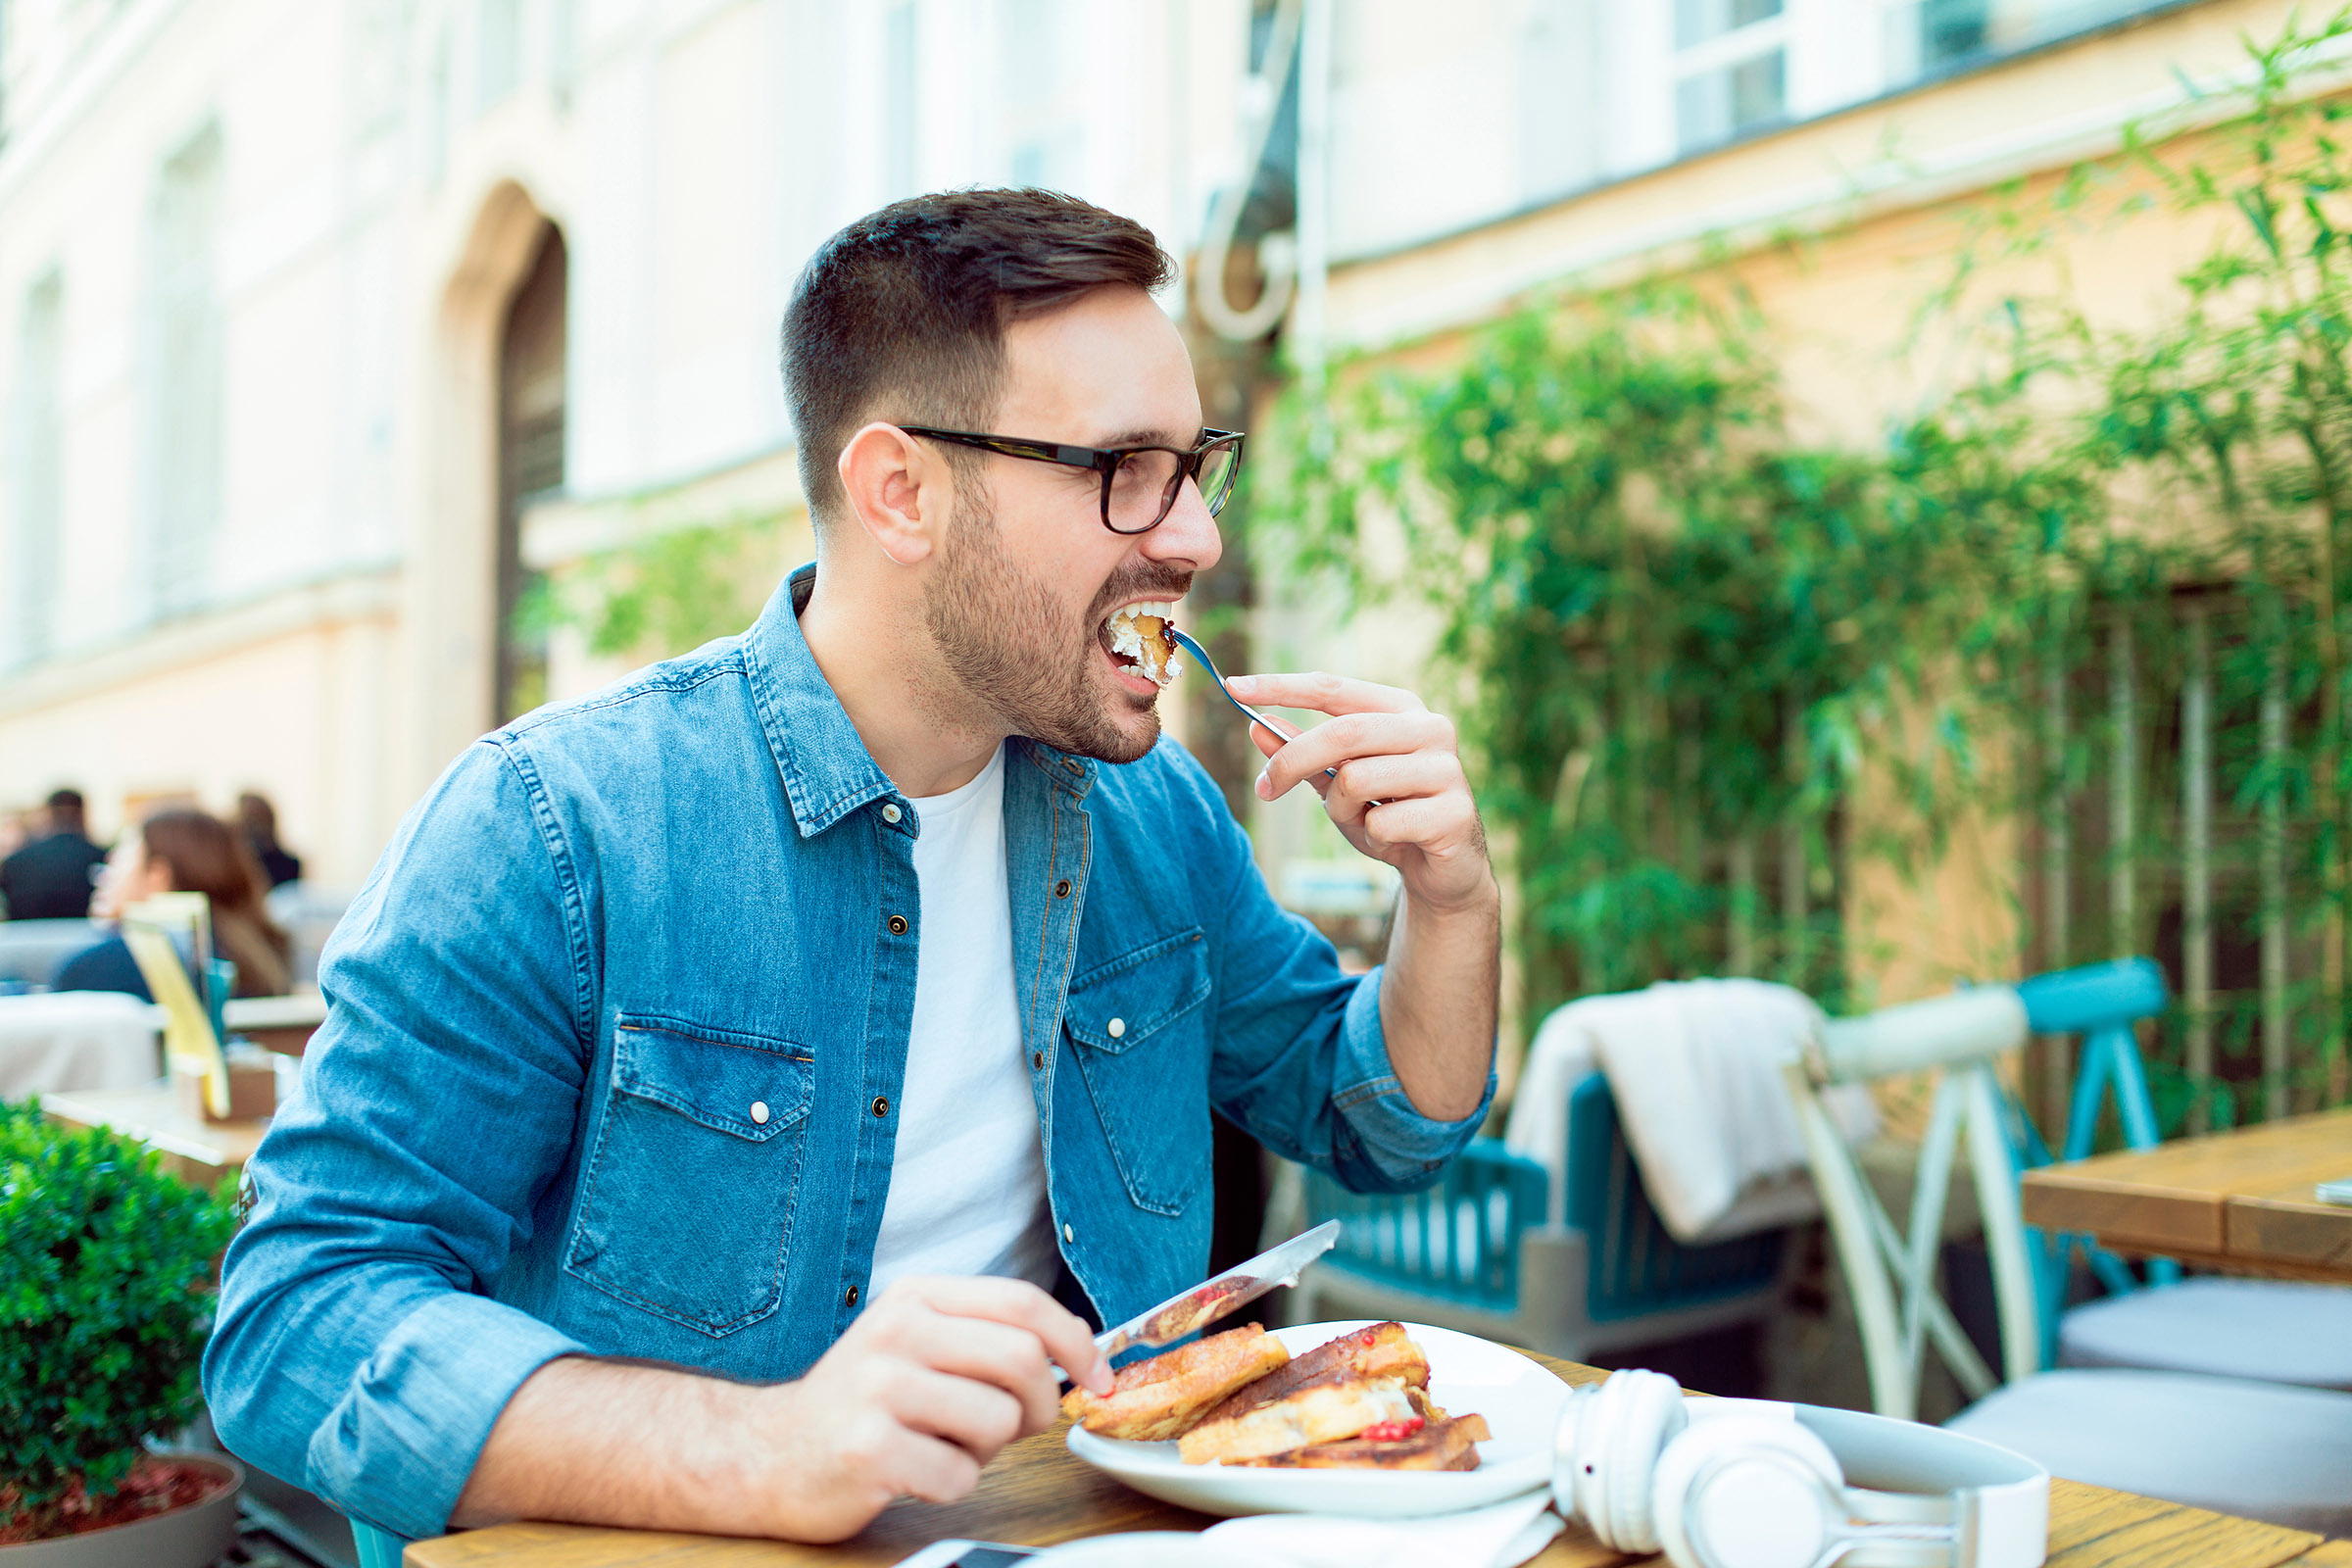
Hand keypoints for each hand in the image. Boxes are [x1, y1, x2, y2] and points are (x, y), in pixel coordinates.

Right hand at [750, 1276, 1110, 1540]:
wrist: (767, 1453)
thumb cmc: (861, 1405)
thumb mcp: (918, 1345)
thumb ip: (987, 1339)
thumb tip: (1076, 1359)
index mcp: (918, 1298)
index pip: (1023, 1303)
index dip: (1075, 1342)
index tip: (1097, 1377)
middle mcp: (897, 1332)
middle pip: (1021, 1359)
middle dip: (1037, 1406)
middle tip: (1014, 1427)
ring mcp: (878, 1389)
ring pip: (998, 1421)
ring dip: (986, 1449)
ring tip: (943, 1444)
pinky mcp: (868, 1449)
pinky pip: (959, 1475)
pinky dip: (950, 1485)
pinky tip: (915, 1472)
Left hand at [1227, 672, 1491, 913]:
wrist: (1442, 870)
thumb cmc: (1388, 816)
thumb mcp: (1337, 783)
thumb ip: (1302, 752)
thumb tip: (1256, 726)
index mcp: (1401, 709)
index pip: (1333, 686)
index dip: (1281, 685)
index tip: (1233, 685)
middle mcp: (1430, 728)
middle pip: (1342, 732)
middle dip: (1293, 760)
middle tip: (1264, 790)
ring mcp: (1447, 769)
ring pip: (1357, 780)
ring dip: (1340, 810)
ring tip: (1362, 821)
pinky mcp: (1455, 813)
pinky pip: (1381, 822)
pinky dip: (1371, 838)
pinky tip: (1392, 841)